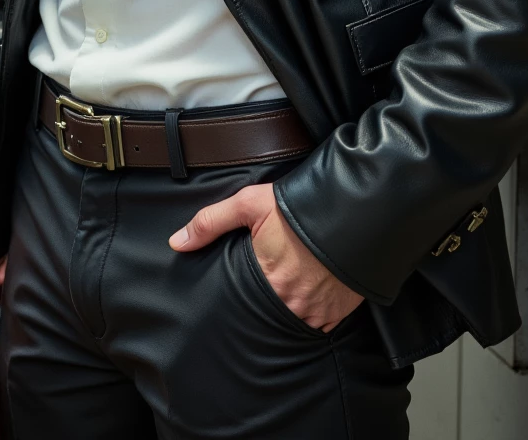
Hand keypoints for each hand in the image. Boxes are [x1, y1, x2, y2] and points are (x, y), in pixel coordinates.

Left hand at [169, 182, 363, 332]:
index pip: (243, 302)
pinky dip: (313, 313)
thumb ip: (210, 222)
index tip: (242, 288)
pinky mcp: (339, 311)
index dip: (241, 295)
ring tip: (289, 289)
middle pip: (268, 313)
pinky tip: (310, 294)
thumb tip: (176, 242)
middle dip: (265, 303)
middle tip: (266, 287)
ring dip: (290, 309)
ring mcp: (316, 310)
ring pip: (294, 322)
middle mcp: (291, 302)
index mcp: (265, 280)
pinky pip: (320, 324)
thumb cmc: (297, 206)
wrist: (351, 208)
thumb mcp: (249, 204)